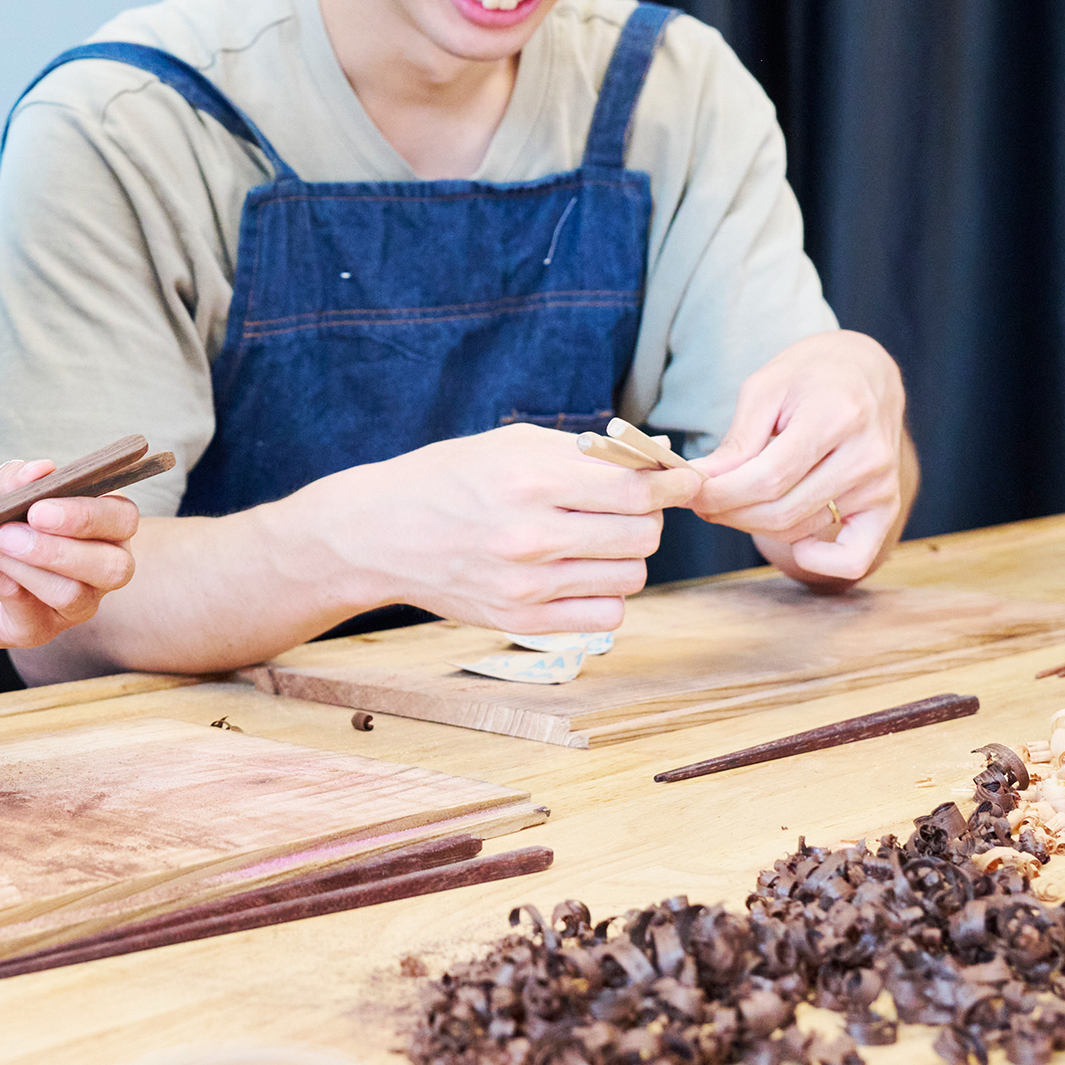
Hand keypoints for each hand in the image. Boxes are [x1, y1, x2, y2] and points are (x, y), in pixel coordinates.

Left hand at [0, 459, 140, 652]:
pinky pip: (26, 607)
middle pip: (113, 567)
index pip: (122, 520)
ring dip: (22, 563)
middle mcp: (99, 569)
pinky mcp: (38, 630)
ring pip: (70, 593)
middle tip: (9, 531)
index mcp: (101, 524)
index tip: (39, 508)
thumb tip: (41, 469)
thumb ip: (13, 478)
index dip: (89, 515)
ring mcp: (73, 605)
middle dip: (62, 549)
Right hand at [309, 424, 702, 633]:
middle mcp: (530, 536)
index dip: (674, 484)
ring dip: (628, 557)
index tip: (683, 480)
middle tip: (630, 508)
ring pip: (631, 577)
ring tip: (599, 541)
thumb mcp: (511, 445)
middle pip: (643, 535)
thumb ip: (585, 453)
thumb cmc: (448, 478)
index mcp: (530, 480)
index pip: (637, 491)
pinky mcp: (521, 619)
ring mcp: (526, 584)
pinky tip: (583, 574)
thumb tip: (658, 460)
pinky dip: (607, 595)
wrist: (381, 533)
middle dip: (650, 517)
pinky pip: (606, 617)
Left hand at [690, 330, 909, 585]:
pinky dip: (820, 563)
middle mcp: (867, 455)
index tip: (691, 491)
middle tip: (701, 501)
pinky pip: (854, 557)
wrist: (864, 371)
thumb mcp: (765, 389)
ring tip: (730, 504)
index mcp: (836, 416)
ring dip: (755, 526)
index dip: (721, 493)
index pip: (768, 478)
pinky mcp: (888, 505)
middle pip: (782, 510)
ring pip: (801, 530)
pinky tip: (795, 545)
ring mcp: (882, 484)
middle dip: (729, 512)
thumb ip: (738, 439)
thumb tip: (704, 482)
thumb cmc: (809, 376)